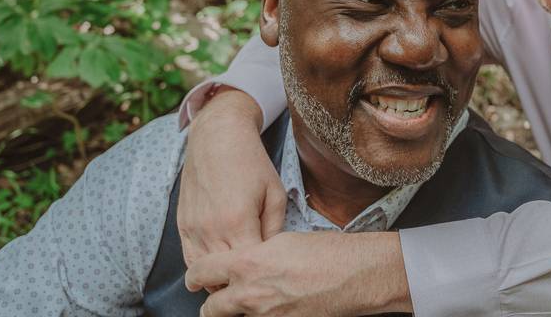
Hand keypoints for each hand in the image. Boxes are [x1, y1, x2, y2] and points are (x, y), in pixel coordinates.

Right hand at [178, 87, 286, 267]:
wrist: (217, 137)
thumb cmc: (251, 163)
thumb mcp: (275, 193)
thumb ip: (275, 229)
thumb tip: (272, 256)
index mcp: (238, 223)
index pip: (248, 269)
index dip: (260, 277)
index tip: (271, 279)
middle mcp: (211, 230)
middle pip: (224, 276)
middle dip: (241, 282)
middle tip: (256, 283)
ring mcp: (193, 229)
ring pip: (203, 273)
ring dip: (220, 280)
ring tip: (238, 279)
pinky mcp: (182, 225)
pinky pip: (190, 259)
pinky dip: (203, 268)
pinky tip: (218, 267)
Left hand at [185, 231, 411, 316]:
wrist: (355, 275)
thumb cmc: (326, 251)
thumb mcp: (284, 240)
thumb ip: (257, 252)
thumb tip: (246, 258)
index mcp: (248, 262)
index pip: (202, 272)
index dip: (195, 275)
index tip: (195, 277)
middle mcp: (250, 293)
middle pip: (211, 308)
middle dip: (211, 304)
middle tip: (214, 299)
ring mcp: (265, 316)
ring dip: (236, 312)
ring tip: (245, 305)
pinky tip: (270, 308)